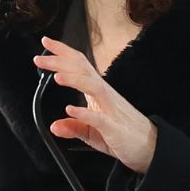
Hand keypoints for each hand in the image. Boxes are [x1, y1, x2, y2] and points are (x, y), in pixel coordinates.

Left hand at [33, 37, 157, 173]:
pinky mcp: (114, 127)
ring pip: (93, 86)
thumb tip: (54, 126)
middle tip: (40, 57)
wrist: (150, 148)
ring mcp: (111, 109)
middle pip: (83, 70)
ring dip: (74, 80)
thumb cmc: (122, 134)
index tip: (46, 42)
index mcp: (98, 92)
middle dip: (61, 61)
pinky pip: (99, 118)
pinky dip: (84, 113)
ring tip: (56, 76)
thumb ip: (73, 127)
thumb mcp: (92, 132)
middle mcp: (104, 95)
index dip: (63, 52)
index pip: (79, 65)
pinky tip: (71, 109)